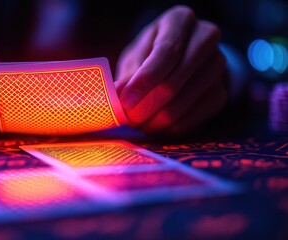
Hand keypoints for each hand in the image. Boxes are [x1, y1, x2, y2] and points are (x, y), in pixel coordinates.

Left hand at [115, 5, 227, 134]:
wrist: (182, 59)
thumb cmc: (152, 53)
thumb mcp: (136, 55)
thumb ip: (129, 74)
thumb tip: (118, 95)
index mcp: (181, 20)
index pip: (166, 51)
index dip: (145, 79)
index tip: (126, 101)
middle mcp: (206, 38)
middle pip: (176, 79)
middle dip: (148, 104)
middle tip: (129, 119)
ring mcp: (218, 65)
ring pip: (186, 101)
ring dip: (158, 119)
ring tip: (139, 123)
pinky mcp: (221, 91)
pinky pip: (196, 116)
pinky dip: (173, 126)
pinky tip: (157, 126)